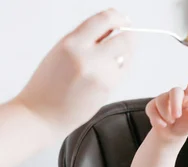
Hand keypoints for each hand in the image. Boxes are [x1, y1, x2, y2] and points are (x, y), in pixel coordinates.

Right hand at [14, 9, 132, 133]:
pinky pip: (123, 73)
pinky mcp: (108, 89)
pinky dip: (120, 70)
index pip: (104, 20)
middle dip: (129, 37)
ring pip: (126, 57)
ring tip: (107, 61)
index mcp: (72, 43)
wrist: (42, 113)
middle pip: (125, 39)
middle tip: (126, 37)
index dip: (118, 17)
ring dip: (123, 55)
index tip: (124, 20)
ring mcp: (100, 74)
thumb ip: (86, 39)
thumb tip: (112, 28)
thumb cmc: (49, 84)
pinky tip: (107, 74)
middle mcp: (88, 57)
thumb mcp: (62, 51)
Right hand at [145, 63, 187, 137]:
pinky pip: (152, 110)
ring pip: (162, 101)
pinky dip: (158, 121)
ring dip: (167, 115)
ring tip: (171, 122)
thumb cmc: (186, 124)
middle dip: (175, 104)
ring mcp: (163, 98)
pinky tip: (163, 125)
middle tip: (177, 117)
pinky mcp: (152, 105)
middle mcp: (176, 94)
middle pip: (175, 91)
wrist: (171, 134)